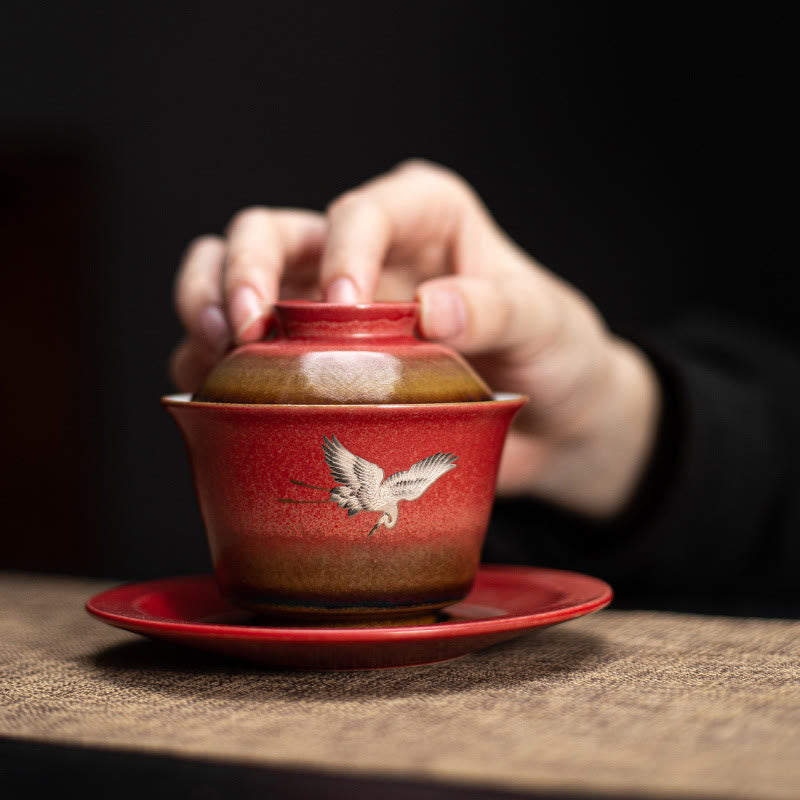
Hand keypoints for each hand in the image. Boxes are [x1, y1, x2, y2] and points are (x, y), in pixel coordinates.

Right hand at [171, 160, 659, 517]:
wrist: (549, 422)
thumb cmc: (554, 354)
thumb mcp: (547, 322)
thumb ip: (498, 308)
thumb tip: (431, 309)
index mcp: (422, 217)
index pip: (360, 210)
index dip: (342, 251)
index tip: (346, 310)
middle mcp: (362, 253)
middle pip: (271, 232)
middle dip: (243, 269)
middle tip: (241, 326)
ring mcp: (325, 309)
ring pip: (232, 277)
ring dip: (206, 305)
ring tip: (214, 350)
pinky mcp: (308, 362)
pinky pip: (239, 353)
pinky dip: (213, 365)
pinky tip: (219, 392)